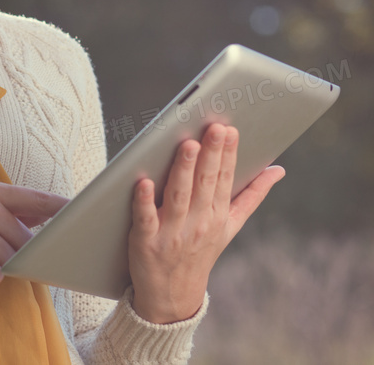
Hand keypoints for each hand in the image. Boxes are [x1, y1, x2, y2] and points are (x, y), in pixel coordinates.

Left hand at [127, 122, 285, 323]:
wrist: (172, 293)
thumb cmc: (200, 250)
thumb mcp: (230, 226)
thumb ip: (251, 196)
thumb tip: (278, 170)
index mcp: (217, 214)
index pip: (224, 178)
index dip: (227, 153)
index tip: (230, 129)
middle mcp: (198, 222)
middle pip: (204, 182)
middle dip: (210, 154)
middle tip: (214, 127)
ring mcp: (171, 232)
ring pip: (178, 195)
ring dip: (183, 170)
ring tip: (188, 145)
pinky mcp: (145, 240)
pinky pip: (145, 217)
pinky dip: (144, 200)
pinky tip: (142, 181)